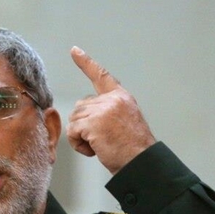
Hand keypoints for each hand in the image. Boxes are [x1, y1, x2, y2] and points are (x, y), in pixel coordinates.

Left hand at [66, 46, 155, 174]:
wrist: (141, 162)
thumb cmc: (133, 149)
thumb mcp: (125, 121)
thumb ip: (108, 110)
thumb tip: (86, 113)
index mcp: (121, 97)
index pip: (101, 76)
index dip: (86, 63)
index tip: (75, 51)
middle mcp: (112, 100)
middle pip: (80, 106)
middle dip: (84, 124)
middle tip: (101, 140)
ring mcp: (102, 110)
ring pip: (75, 119)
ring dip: (82, 136)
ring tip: (100, 145)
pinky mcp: (93, 123)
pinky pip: (73, 131)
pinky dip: (78, 144)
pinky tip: (94, 150)